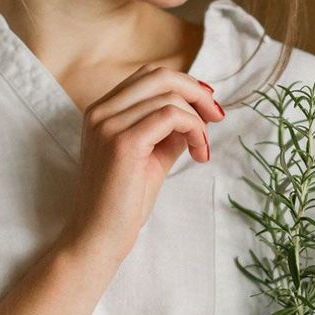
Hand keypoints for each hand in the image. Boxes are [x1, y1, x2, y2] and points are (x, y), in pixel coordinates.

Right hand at [59, 64, 224, 259]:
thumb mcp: (151, 157)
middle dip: (196, 92)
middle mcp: (100, 111)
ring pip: (169, 95)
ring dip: (198, 119)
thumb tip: (199, 112)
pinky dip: (194, 129)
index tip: (206, 108)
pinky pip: (171, 115)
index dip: (183, 85)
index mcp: (101, 111)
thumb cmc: (122, 203)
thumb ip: (169, 131)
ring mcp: (108, 124)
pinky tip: (198, 153)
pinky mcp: (123, 142)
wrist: (97, 238)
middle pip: (160, 75)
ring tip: (201, 148)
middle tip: (217, 117)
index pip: (148, 76)